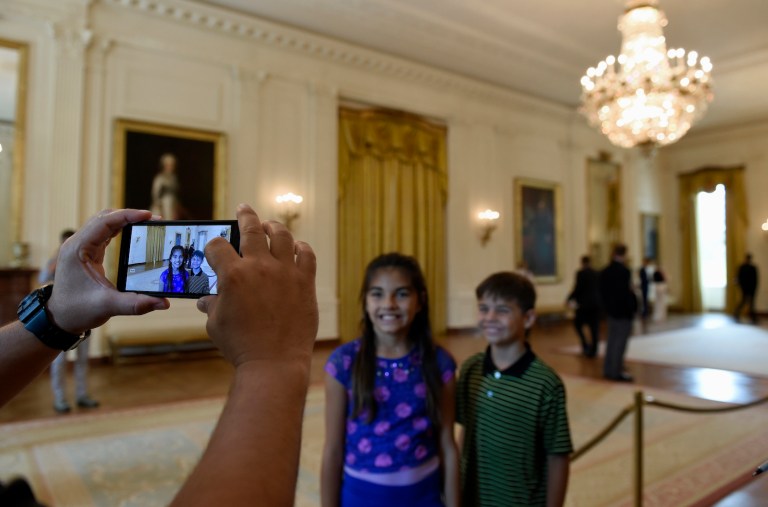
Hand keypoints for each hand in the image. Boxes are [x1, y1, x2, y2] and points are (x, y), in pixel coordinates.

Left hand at [47, 209, 169, 333]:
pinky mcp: (87, 253)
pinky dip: (119, 229)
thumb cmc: (76, 311)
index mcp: (77, 250)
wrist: (59, 318)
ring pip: (104, 223)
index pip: (104, 222)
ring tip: (147, 222)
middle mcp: (77, 244)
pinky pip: (104, 233)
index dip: (127, 216)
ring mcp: (81, 247)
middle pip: (105, 217)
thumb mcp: (107, 307)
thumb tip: (163, 303)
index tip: (148, 215)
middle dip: (129, 215)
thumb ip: (136, 304)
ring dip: (124, 220)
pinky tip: (134, 231)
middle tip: (153, 219)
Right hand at [197, 204, 318, 367]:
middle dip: (246, 216)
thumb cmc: (241, 345)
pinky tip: (296, 247)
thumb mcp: (216, 324)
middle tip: (244, 209)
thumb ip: (212, 305)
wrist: (274, 362)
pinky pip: (306, 254)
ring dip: (274, 227)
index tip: (215, 249)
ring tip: (270, 225)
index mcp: (232, 275)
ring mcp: (285, 272)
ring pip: (282, 235)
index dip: (213, 246)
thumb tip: (206, 299)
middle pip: (252, 229)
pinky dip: (300, 247)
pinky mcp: (305, 282)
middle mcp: (259, 267)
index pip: (218, 246)